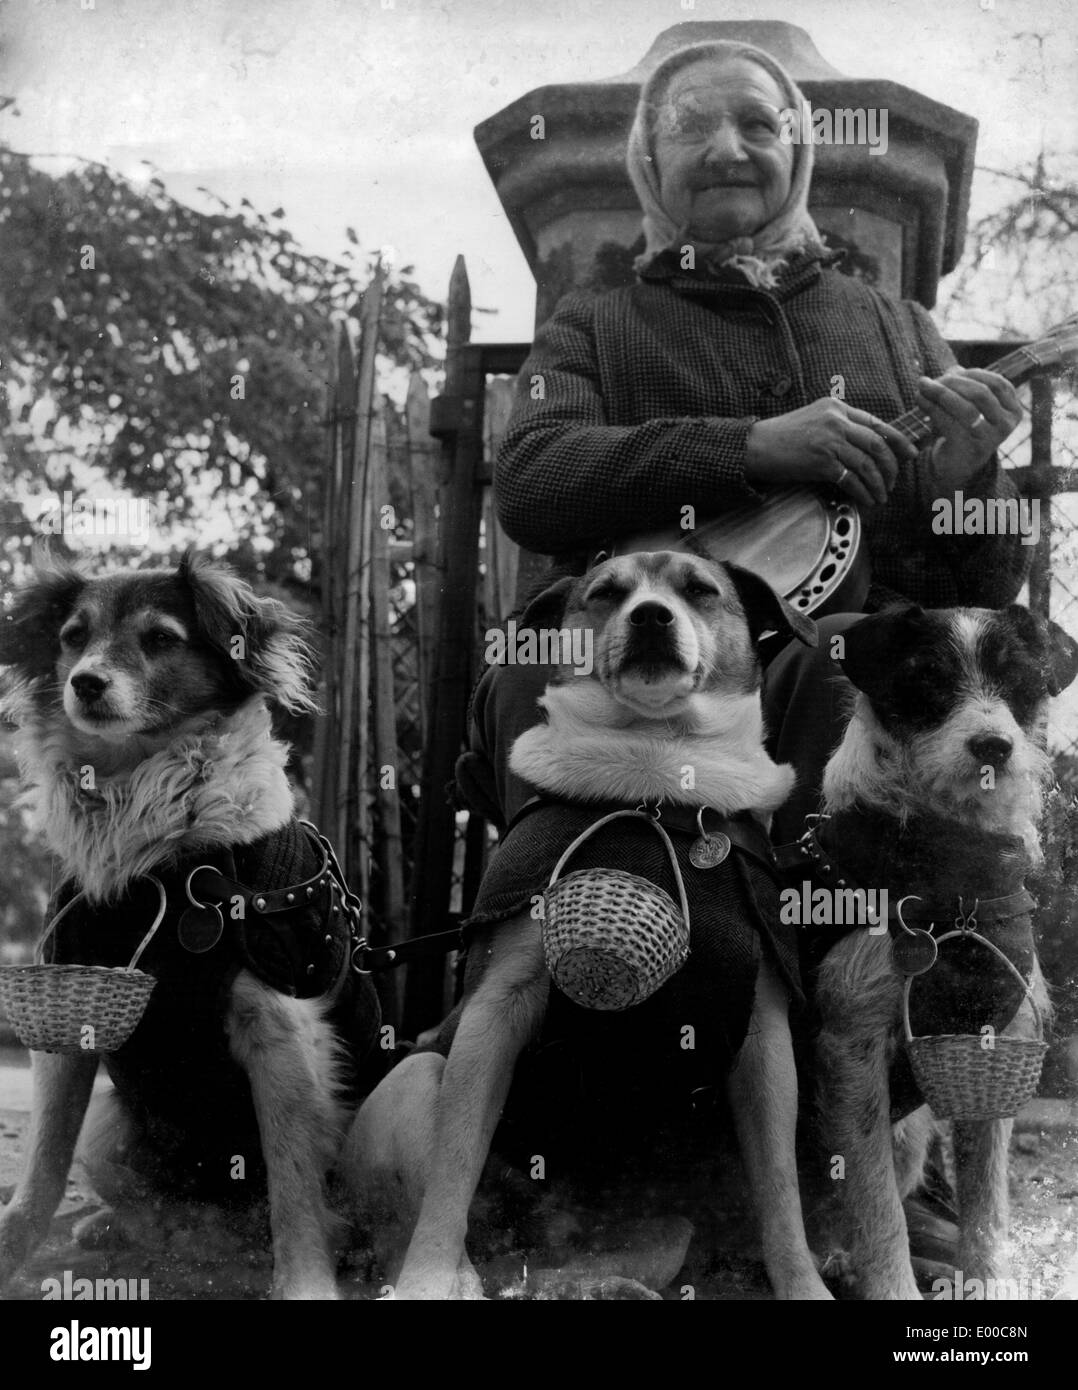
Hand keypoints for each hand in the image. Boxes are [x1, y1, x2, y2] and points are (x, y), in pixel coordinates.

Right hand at [744, 397, 917, 507]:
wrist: (755, 446)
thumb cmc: (782, 437)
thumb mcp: (813, 420)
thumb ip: (838, 426)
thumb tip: (864, 446)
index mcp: (837, 407)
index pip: (877, 423)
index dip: (898, 440)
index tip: (909, 453)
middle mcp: (837, 420)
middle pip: (878, 443)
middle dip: (891, 466)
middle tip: (894, 481)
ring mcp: (829, 440)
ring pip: (868, 463)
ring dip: (879, 483)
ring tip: (881, 496)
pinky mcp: (821, 461)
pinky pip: (852, 479)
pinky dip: (864, 492)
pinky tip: (867, 500)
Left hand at [916, 368, 1022, 487]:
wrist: (957, 468)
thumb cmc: (963, 431)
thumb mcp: (969, 405)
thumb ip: (965, 386)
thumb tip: (954, 369)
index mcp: (1013, 410)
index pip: (997, 383)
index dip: (972, 373)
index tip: (950, 372)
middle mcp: (1006, 424)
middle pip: (981, 393)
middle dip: (953, 382)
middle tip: (929, 380)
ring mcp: (991, 439)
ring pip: (965, 408)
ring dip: (940, 393)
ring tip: (922, 386)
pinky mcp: (970, 449)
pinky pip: (950, 423)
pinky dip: (932, 408)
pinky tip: (920, 400)